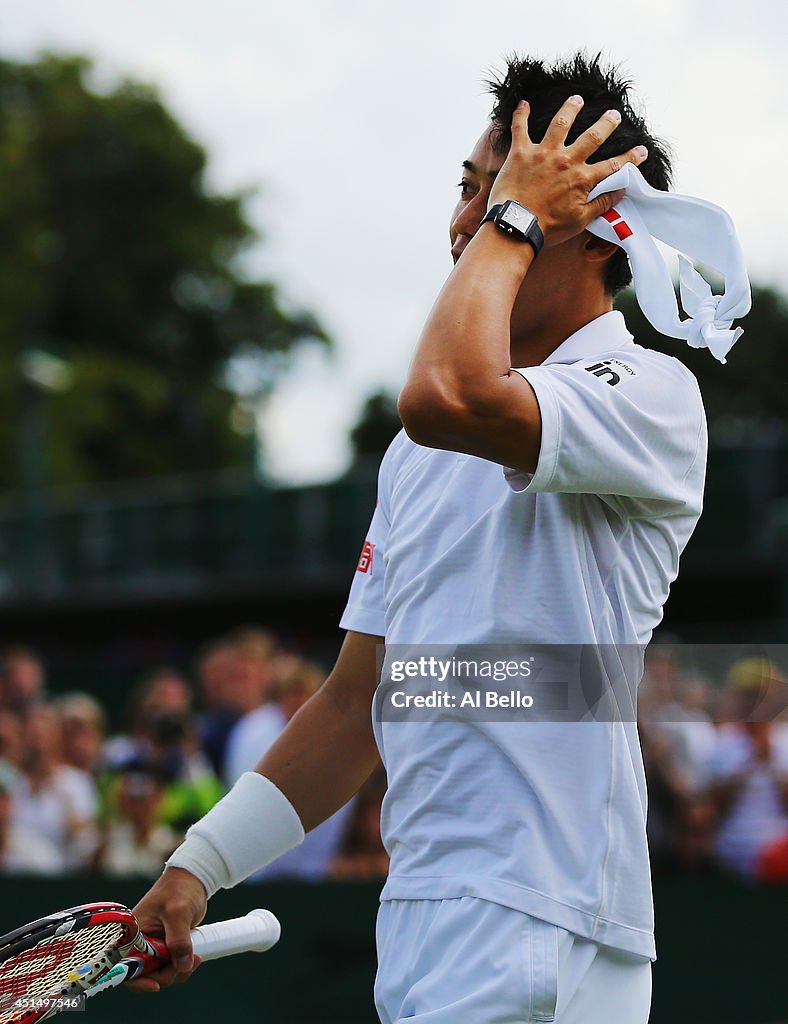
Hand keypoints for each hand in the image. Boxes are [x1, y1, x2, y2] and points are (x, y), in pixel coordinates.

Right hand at [125, 866, 207, 991]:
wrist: (193, 879)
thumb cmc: (179, 889)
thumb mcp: (178, 913)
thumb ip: (179, 941)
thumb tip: (182, 967)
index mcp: (133, 934)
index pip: (126, 966)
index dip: (138, 981)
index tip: (156, 986)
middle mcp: (140, 942)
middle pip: (147, 974)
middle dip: (167, 975)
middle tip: (186, 964)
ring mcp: (154, 945)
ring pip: (162, 972)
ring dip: (178, 971)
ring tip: (196, 957)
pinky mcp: (166, 946)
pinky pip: (172, 965)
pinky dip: (183, 965)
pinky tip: (196, 956)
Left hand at [487, 95, 647, 246]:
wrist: (515, 226)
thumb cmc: (546, 228)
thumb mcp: (579, 221)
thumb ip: (600, 205)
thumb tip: (620, 193)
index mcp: (582, 179)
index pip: (612, 166)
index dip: (630, 158)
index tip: (642, 151)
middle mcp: (566, 161)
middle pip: (592, 136)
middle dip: (606, 124)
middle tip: (614, 115)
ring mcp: (543, 154)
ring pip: (561, 123)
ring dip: (571, 109)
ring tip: (577, 99)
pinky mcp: (521, 153)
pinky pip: (520, 128)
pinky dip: (521, 114)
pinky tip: (524, 103)